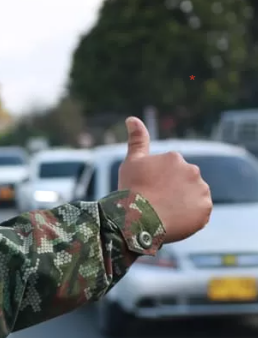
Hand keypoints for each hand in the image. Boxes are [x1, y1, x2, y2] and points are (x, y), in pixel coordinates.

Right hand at [117, 117, 211, 242]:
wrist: (137, 218)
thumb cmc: (131, 189)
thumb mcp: (131, 162)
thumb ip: (137, 139)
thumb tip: (132, 118)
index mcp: (175, 157)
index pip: (170, 171)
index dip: (157, 182)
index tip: (148, 191)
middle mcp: (192, 170)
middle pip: (184, 182)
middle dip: (173, 191)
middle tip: (155, 203)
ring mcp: (201, 190)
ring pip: (192, 196)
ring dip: (182, 203)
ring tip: (164, 212)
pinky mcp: (205, 209)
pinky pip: (199, 212)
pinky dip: (189, 216)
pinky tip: (173, 219)